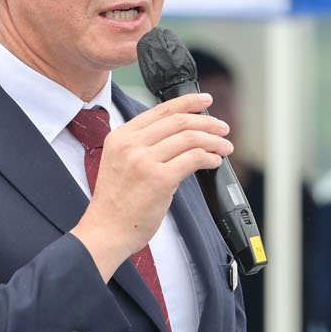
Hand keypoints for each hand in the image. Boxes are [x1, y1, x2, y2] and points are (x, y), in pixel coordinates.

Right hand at [72, 93, 231, 278]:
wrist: (106, 230)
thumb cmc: (116, 203)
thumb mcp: (120, 162)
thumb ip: (142, 145)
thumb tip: (179, 135)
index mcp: (120, 136)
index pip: (160, 110)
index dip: (188, 102)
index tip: (204, 100)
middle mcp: (131, 144)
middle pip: (179, 121)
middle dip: (207, 122)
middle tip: (222, 127)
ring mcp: (144, 161)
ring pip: (190, 138)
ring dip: (213, 140)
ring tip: (224, 147)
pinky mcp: (159, 179)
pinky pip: (194, 158)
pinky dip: (210, 158)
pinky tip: (214, 162)